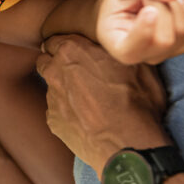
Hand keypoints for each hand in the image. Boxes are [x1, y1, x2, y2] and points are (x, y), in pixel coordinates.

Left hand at [37, 35, 168, 174]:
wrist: (128, 145)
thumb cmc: (137, 102)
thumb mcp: (136, 64)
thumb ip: (114, 50)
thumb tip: (116, 46)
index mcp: (73, 49)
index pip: (57, 38)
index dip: (69, 45)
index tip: (79, 52)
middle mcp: (55, 70)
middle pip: (47, 58)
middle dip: (58, 61)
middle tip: (80, 71)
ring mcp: (52, 96)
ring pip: (51, 84)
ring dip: (63, 86)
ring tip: (86, 98)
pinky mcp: (52, 120)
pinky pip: (56, 109)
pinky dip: (67, 110)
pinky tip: (85, 118)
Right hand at [96, 0, 183, 64]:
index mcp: (116, 44)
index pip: (132, 50)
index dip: (144, 32)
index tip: (149, 10)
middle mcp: (140, 56)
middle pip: (164, 39)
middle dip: (161, 6)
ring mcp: (163, 54)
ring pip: (183, 34)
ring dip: (175, 6)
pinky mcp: (182, 47)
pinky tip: (173, 4)